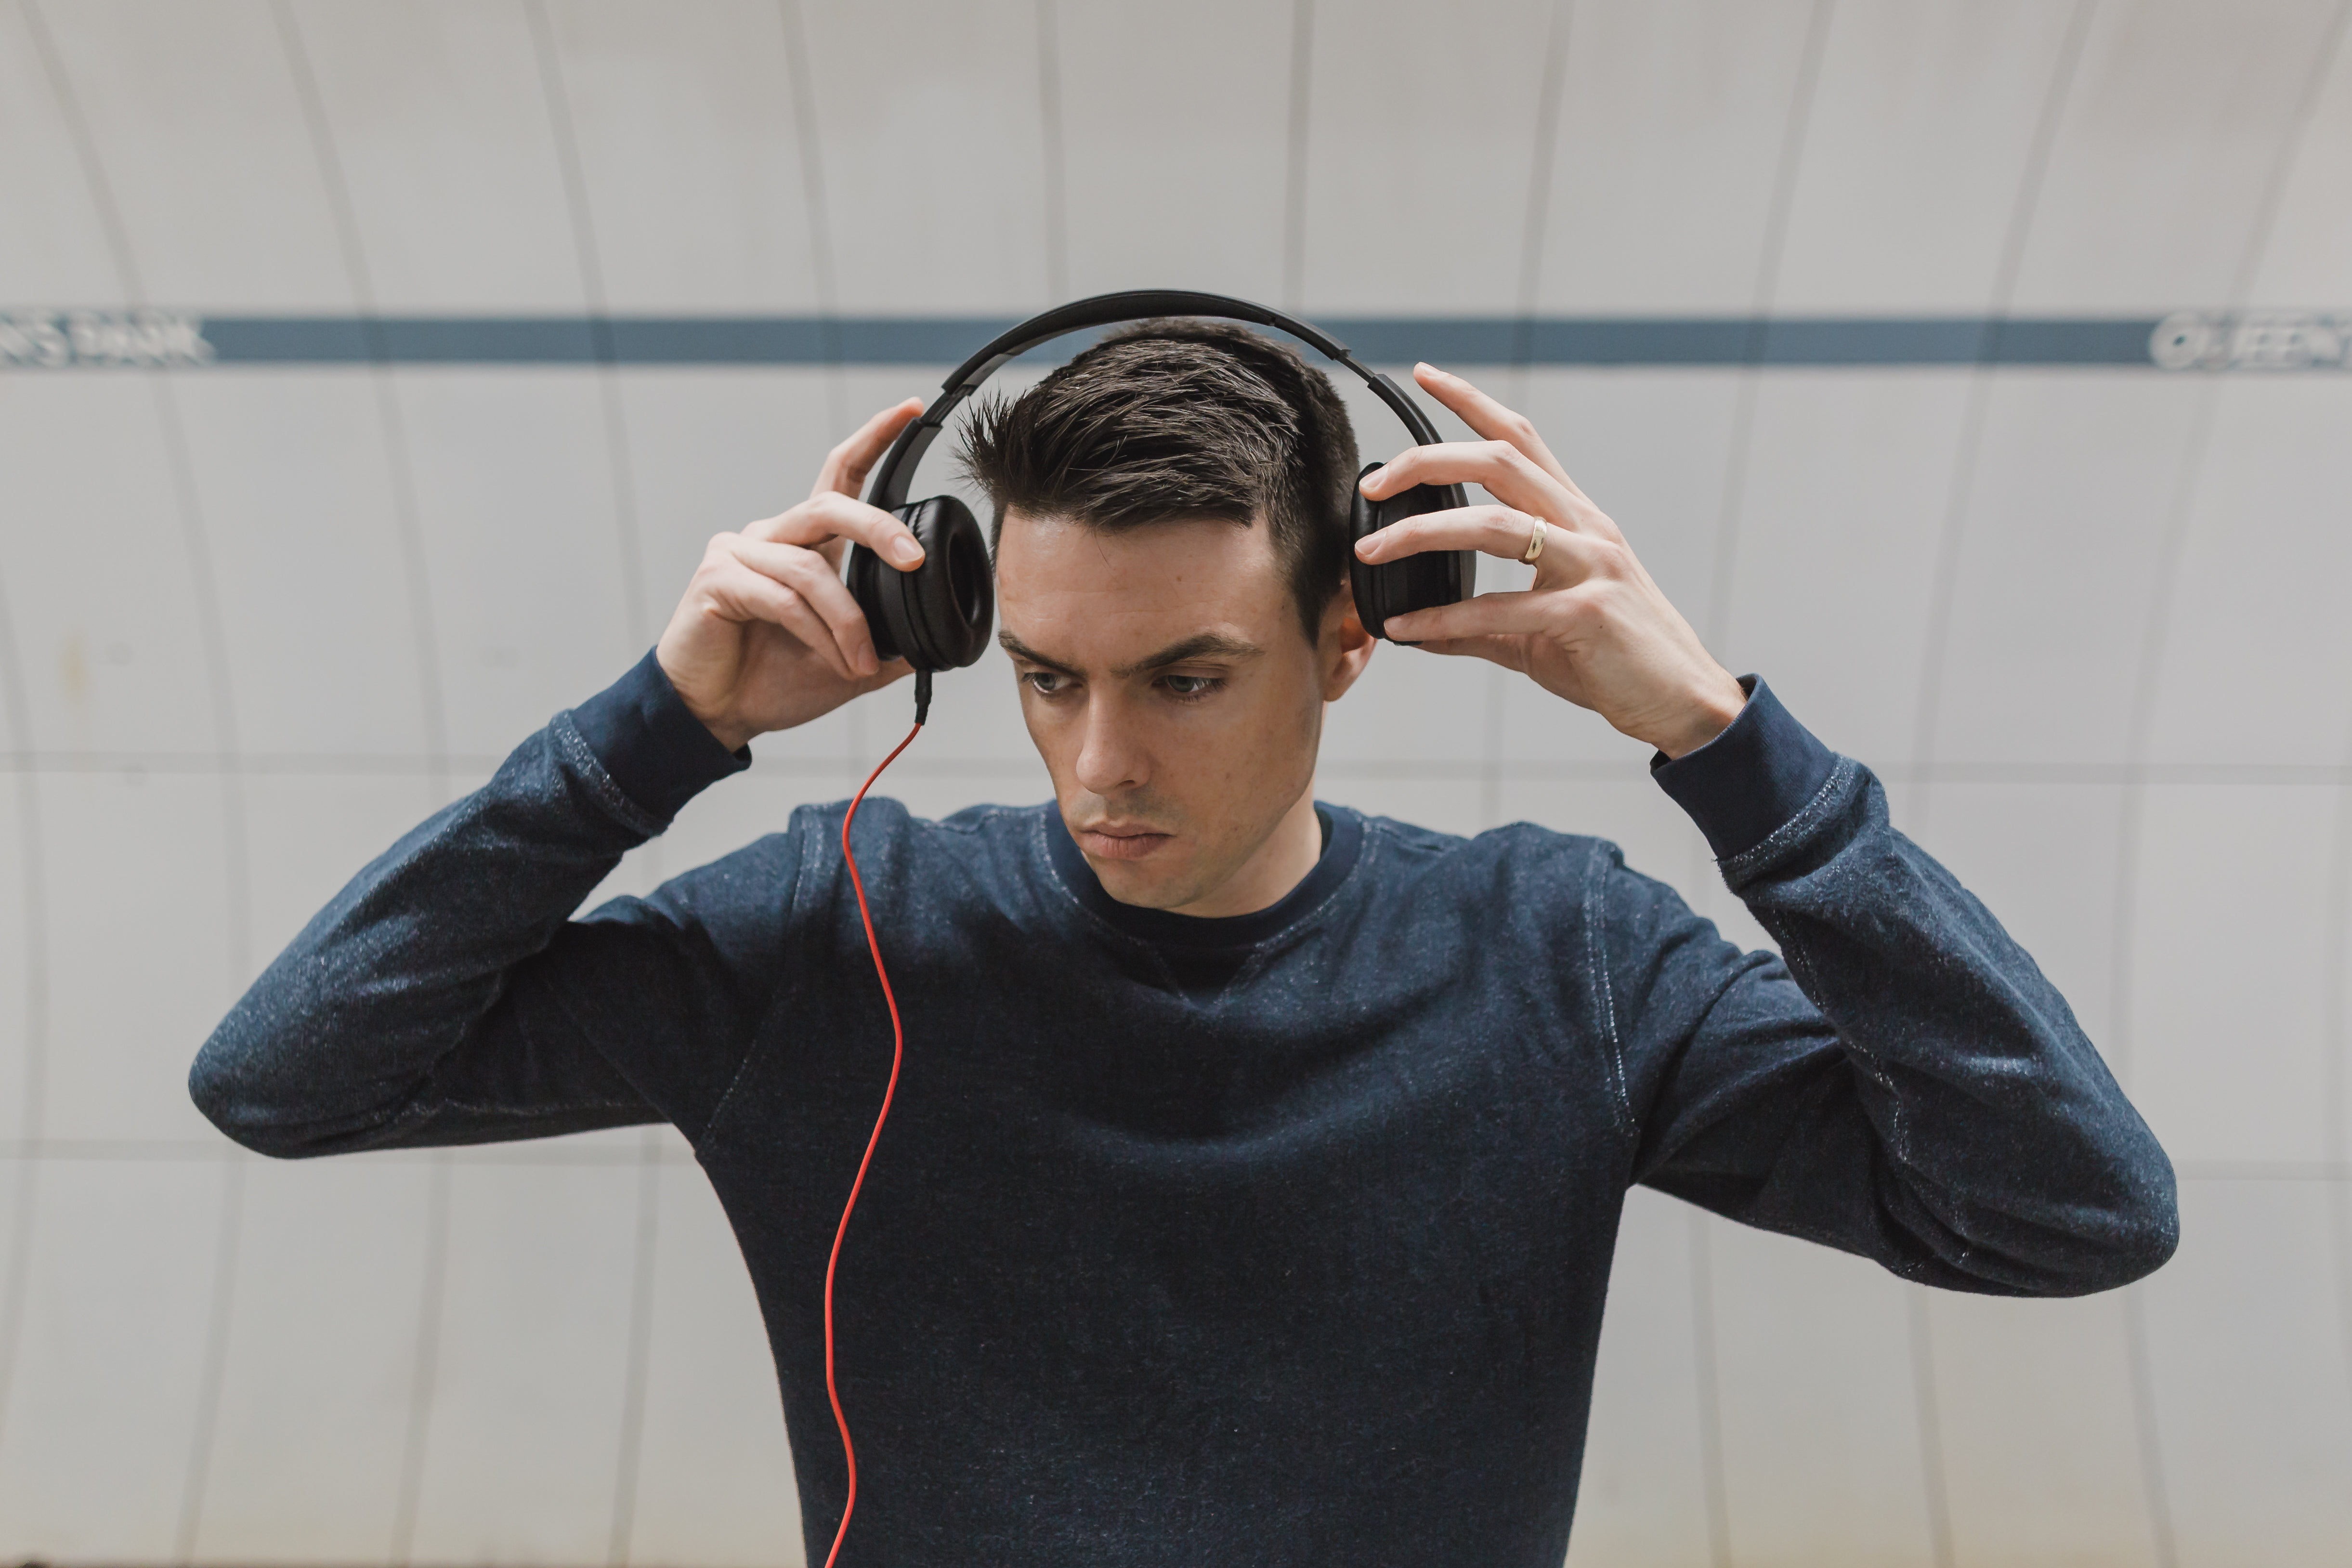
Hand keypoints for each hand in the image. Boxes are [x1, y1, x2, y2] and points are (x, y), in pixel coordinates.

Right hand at [655, 398, 928, 750]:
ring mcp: (739, 554)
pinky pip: (781, 597)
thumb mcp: (847, 663)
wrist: (715, 714)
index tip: (911, 410)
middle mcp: (770, 536)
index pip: (839, 475)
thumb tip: (933, 643)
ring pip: (811, 569)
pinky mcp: (716, 580)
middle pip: (830, 506)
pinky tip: (832, 660)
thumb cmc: (772, 680)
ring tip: (861, 663)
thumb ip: (884, 644)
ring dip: (847, 621)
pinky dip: (815, 632)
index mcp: (804, 544)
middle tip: (912, 560)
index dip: (873, 439)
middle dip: (878, 529)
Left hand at [1353, 364, 1745, 758]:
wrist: (1682, 700)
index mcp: (1577, 519)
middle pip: (1500, 463)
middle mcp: (1586, 529)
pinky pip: (1498, 609)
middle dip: (1429, 461)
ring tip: (1373, 550)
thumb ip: (1482, 624)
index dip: (1472, 401)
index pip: (1520, 441)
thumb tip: (1419, 629)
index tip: (1425, 375)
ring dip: (1422, 533)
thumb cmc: (1616, 659)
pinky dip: (1442, 619)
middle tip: (1374, 483)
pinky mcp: (1586, 613)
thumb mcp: (1541, 630)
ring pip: (1493, 526)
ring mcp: (1590, 566)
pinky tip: (1406, 628)